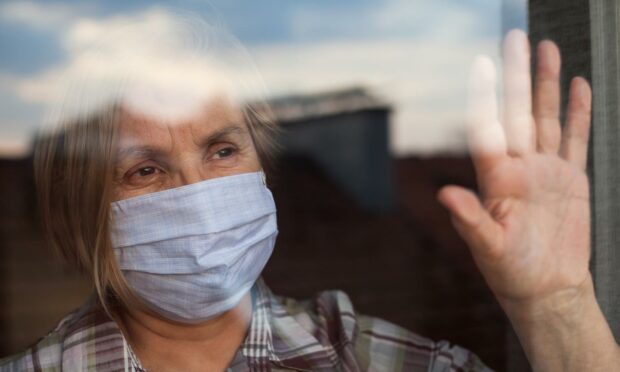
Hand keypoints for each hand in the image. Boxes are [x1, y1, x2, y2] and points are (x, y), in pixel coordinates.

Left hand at [437, 30, 592, 311]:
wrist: (547, 288)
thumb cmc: (511, 272)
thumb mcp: (488, 248)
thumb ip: (470, 220)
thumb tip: (444, 195)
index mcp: (496, 180)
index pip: (488, 129)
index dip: (485, 97)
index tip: (481, 65)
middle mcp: (519, 167)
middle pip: (519, 112)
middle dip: (518, 76)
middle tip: (516, 39)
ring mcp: (547, 170)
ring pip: (547, 118)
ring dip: (547, 85)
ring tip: (547, 50)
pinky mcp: (572, 178)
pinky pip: (576, 138)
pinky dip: (578, 113)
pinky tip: (578, 87)